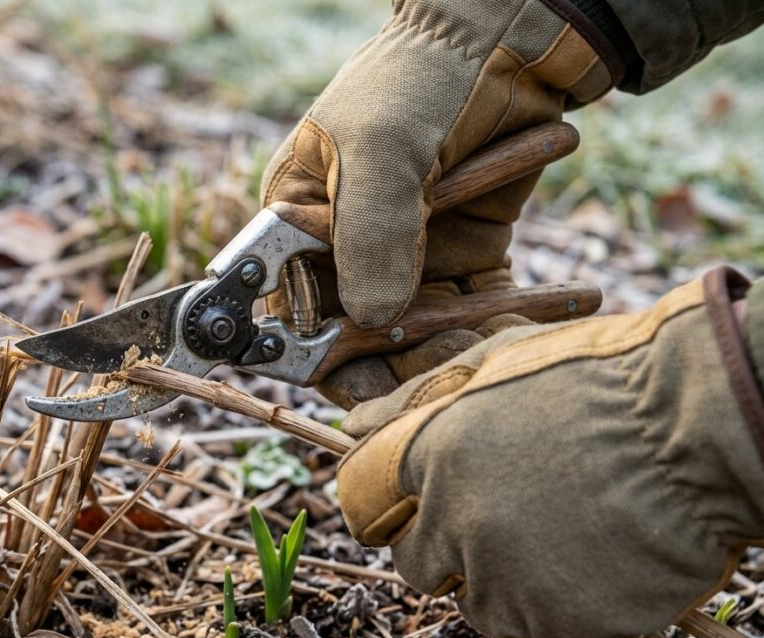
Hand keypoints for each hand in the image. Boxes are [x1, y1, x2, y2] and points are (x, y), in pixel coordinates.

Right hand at [261, 0, 614, 407]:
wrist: (509, 34)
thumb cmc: (418, 77)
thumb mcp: (380, 149)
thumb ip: (371, 236)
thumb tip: (372, 322)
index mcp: (299, 219)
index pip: (296, 309)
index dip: (323, 354)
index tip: (368, 390)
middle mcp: (348, 246)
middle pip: (364, 332)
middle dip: (407, 362)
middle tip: (456, 385)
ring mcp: (410, 252)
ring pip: (428, 328)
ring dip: (465, 348)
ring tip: (508, 360)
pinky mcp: (469, 249)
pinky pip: (484, 302)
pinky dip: (512, 318)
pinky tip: (552, 320)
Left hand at [336, 268, 763, 637]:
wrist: (705, 422)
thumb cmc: (607, 374)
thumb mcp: (499, 358)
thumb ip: (416, 397)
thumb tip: (350, 426)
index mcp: (428, 456)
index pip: (361, 505)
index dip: (394, 505)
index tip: (423, 505)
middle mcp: (454, 524)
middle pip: (417, 567)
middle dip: (450, 550)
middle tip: (513, 520)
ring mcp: (510, 584)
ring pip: (482, 611)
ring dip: (512, 589)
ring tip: (570, 542)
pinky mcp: (569, 632)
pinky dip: (571, 628)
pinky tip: (602, 583)